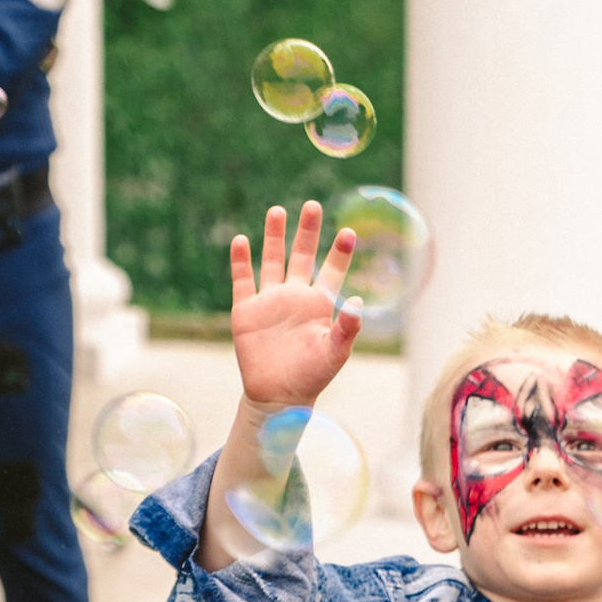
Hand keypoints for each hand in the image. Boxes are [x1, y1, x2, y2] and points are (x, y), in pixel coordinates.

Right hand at [229, 201, 360, 409]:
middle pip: (302, 256)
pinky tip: (241, 239)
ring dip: (274, 236)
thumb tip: (360, 301)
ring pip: (272, 260)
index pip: (331, 271)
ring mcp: (270, 301)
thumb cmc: (312, 376)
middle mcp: (295, 296)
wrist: (278, 396)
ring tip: (278, 210)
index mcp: (319, 304)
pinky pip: (243, 280)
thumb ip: (347, 328)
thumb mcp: (334, 353)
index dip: (339, 253)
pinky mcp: (246, 310)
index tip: (349, 232)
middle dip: (307, 232)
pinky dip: (241, 260)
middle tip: (313, 205)